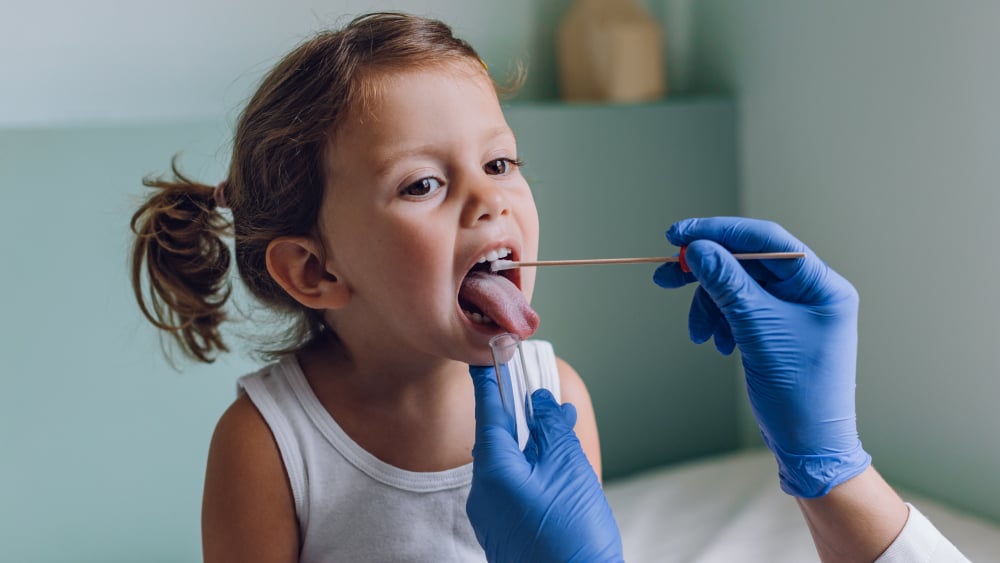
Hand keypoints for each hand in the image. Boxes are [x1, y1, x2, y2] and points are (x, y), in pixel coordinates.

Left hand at [466, 365, 622, 562]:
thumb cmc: (573, 536)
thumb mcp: (568, 469)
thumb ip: (552, 429)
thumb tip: (541, 402)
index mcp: (494, 472)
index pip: (488, 414)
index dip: (490, 382)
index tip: (487, 357)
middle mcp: (485, 494)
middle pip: (498, 439)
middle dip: (521, 414)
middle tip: (538, 389)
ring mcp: (493, 517)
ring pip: (509, 465)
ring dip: (533, 442)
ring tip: (561, 424)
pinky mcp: (506, 532)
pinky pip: (515, 488)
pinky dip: (533, 468)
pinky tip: (557, 463)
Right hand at [652, 217, 870, 497]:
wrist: (808, 446)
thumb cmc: (799, 393)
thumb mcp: (759, 332)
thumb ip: (729, 285)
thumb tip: (699, 249)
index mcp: (821, 285)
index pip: (767, 240)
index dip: (720, 232)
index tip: (678, 235)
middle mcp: (810, 292)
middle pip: (747, 263)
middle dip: (707, 272)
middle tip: (666, 276)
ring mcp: (793, 311)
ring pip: (737, 287)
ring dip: (710, 306)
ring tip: (699, 335)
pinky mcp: (776, 329)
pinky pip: (738, 310)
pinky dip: (720, 322)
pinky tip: (716, 344)